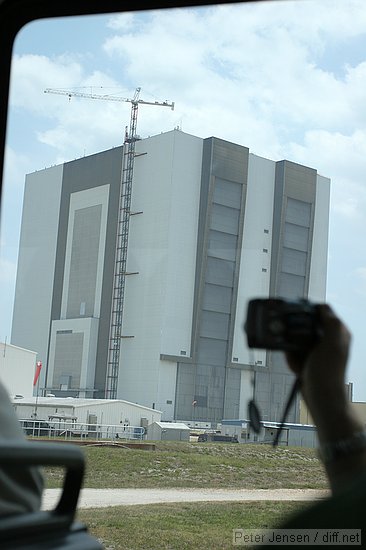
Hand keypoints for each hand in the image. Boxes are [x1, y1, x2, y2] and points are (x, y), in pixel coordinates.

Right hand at [285, 304, 353, 439]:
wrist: (321, 397)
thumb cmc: (328, 373)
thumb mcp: (331, 343)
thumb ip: (330, 322)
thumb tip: (322, 306)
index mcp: (338, 332)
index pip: (323, 311)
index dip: (309, 310)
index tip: (296, 313)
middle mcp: (329, 339)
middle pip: (305, 325)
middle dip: (297, 335)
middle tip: (298, 346)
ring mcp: (317, 350)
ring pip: (296, 339)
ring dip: (293, 350)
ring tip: (299, 362)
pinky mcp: (308, 360)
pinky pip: (293, 353)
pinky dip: (292, 360)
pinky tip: (298, 368)